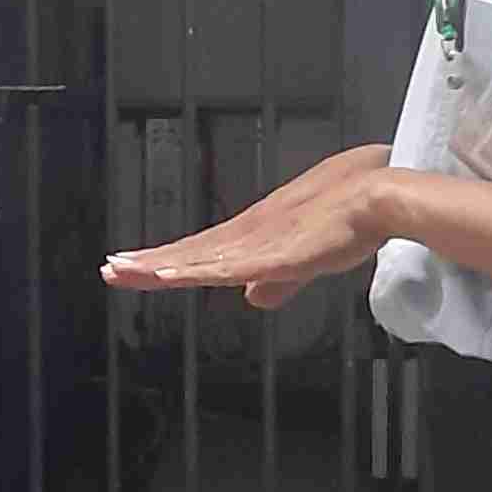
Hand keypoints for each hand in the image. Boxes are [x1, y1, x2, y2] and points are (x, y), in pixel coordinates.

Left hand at [104, 159, 393, 310]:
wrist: (382, 191)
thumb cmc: (351, 214)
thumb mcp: (308, 257)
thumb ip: (281, 280)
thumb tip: (254, 299)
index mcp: (254, 235)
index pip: (199, 254)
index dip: (164, 262)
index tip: (130, 267)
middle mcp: (248, 234)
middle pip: (189, 253)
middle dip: (147, 263)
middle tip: (108, 270)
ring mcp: (259, 241)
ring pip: (199, 258)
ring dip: (160, 265)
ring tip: (122, 270)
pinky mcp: (277, 250)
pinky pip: (229, 265)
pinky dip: (197, 269)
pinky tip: (172, 275)